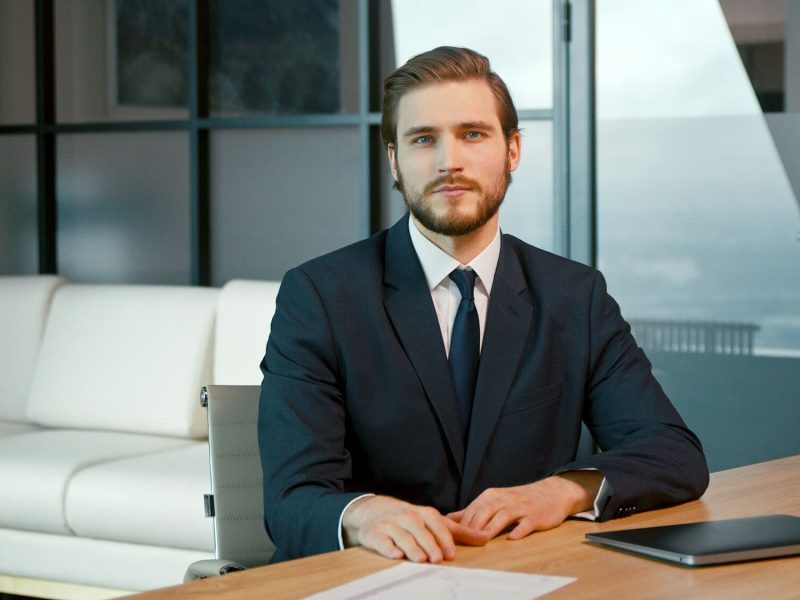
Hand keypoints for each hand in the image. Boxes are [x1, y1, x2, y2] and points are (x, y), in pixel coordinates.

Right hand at [342, 495, 490, 562]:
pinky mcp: (374, 533)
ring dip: (411, 547)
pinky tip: (395, 554)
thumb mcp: (433, 521)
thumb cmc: (409, 519)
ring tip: (420, 559)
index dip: (444, 539)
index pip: (437, 524)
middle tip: (437, 559)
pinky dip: (388, 547)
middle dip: (429, 544)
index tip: (451, 554)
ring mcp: (390, 524)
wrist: (372, 510)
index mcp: (423, 513)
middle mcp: (407, 516)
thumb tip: (486, 538)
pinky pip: (381, 540)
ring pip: (401, 536)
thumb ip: (459, 531)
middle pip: (419, 530)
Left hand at [447, 471, 601, 539]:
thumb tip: (449, 518)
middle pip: (484, 512)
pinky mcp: (535, 516)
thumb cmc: (519, 501)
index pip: (472, 510)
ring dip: (492, 528)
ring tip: (482, 540)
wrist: (552, 493)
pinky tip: (512, 539)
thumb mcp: (495, 501)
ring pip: (503, 516)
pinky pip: (526, 523)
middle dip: (473, 526)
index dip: (461, 524)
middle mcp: (504, 499)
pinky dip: (519, 530)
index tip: (452, 538)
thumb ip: (473, 511)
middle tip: (463, 543)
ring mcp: (520, 507)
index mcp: (491, 496)